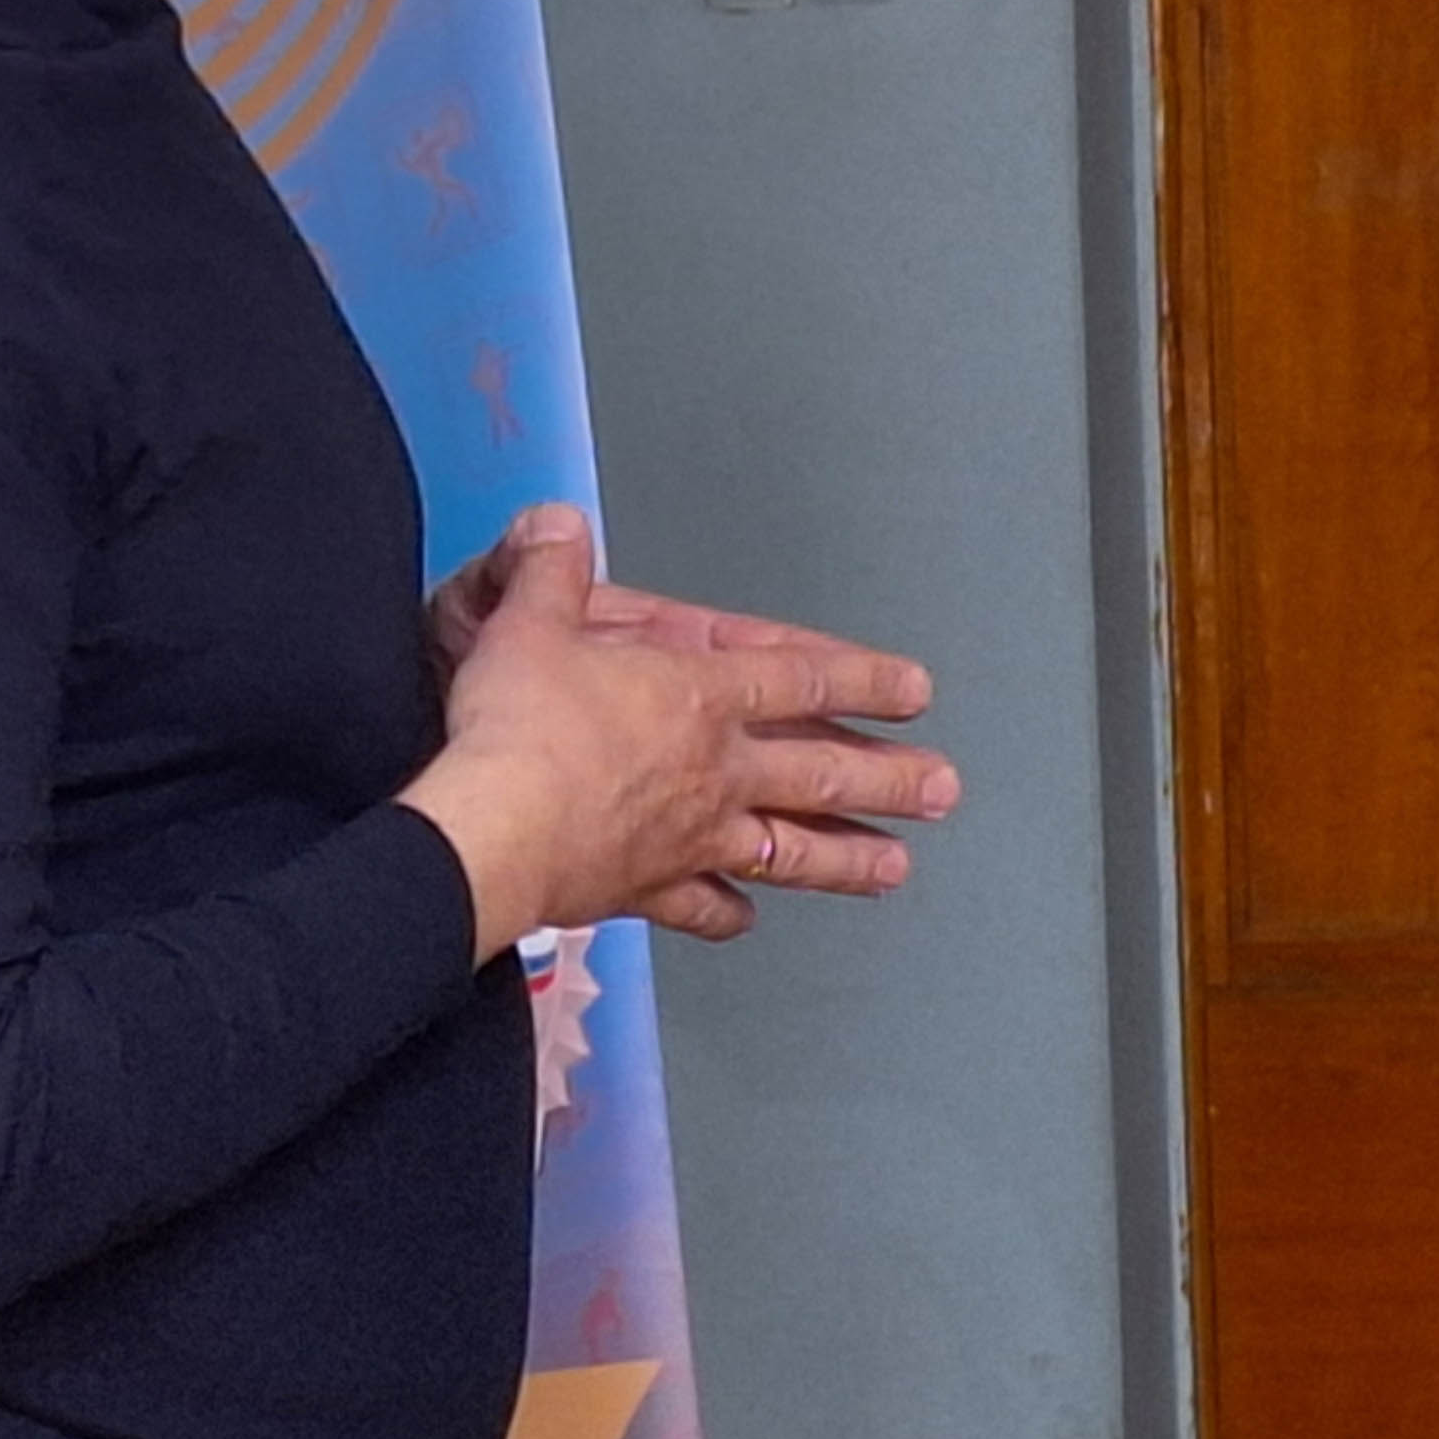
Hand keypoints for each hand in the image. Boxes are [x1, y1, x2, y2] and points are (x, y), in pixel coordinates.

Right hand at [401, 505, 952, 957]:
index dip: (863, 679)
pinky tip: (745, 915)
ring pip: (790, 850)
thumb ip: (549, 570)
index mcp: (696, 695)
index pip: (800, 679)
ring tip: (895, 867)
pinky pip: (703, 906)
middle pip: (821, 773)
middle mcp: (714, 771)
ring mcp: (691, 838)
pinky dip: (728, 911)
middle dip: (890, 779)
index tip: (914, 691)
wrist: (495, 829)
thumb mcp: (527, 621)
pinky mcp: (650, 891)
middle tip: (942, 789)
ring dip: (847, 858)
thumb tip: (558, 523)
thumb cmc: (518, 725)